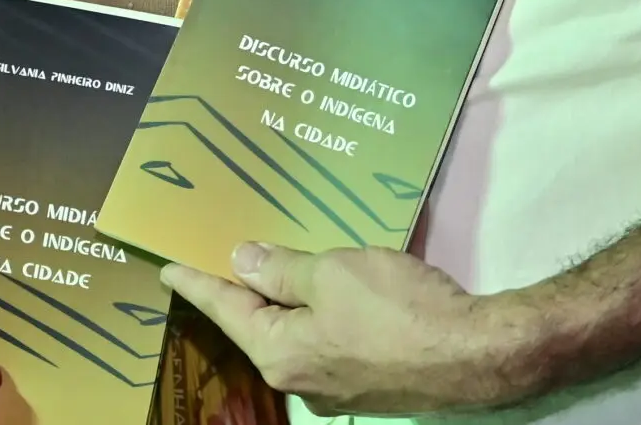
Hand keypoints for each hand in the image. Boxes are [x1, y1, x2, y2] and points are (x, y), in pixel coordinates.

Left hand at [162, 244, 527, 415]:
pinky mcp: (369, 380)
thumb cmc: (396, 309)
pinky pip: (329, 339)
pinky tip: (332, 288)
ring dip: (289, 298)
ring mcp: (336, 386)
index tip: (167, 268)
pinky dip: (321, 311)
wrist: (473, 353)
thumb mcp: (331, 273)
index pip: (226, 309)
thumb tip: (242, 261)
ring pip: (297, 331)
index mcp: (280, 353)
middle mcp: (299, 379)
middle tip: (225, 253)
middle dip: (245, 288)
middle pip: (260, 324)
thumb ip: (282, 268)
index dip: (196, 282)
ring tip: (279, 262)